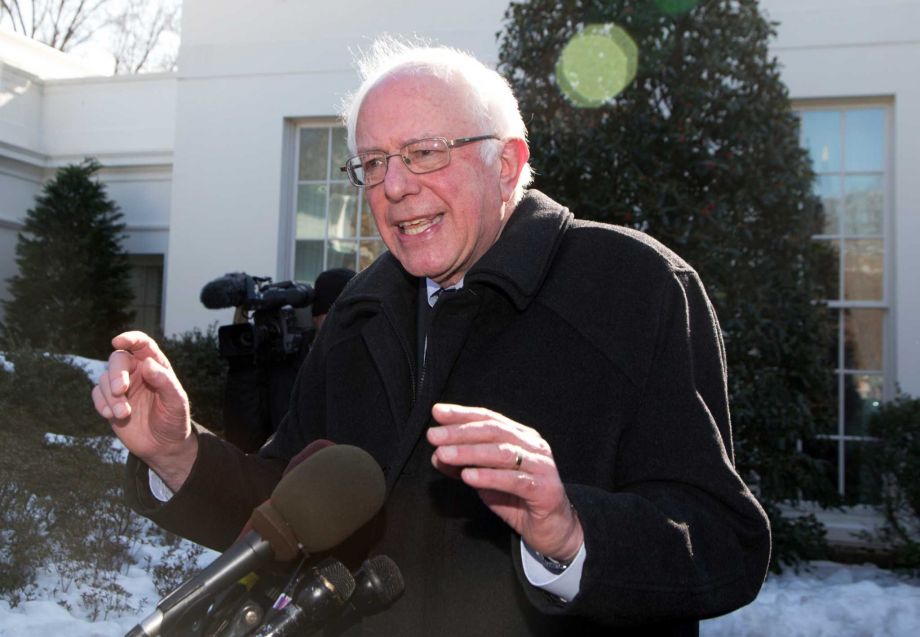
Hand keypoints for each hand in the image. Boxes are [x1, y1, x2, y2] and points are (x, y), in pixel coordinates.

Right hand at [91, 331, 196, 489]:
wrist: (163, 445)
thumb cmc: (174, 420)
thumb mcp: (176, 402)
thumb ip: (165, 382)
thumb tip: (147, 364)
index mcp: (156, 366)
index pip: (142, 344)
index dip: (130, 338)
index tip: (118, 342)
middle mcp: (137, 372)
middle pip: (117, 360)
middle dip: (116, 374)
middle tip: (121, 390)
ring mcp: (122, 387)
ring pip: (104, 379)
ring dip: (111, 396)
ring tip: (124, 414)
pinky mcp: (110, 402)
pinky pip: (97, 395)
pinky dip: (102, 404)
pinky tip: (113, 416)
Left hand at [426, 403, 582, 560]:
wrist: (552, 531)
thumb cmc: (519, 500)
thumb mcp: (486, 481)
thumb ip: (465, 465)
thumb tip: (437, 454)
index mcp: (520, 437)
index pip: (489, 418)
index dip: (462, 414)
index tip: (437, 413)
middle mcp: (533, 446)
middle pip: (493, 431)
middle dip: (460, 432)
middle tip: (435, 435)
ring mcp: (541, 466)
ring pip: (502, 452)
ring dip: (469, 452)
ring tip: (444, 454)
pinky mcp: (545, 490)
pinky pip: (514, 480)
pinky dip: (489, 477)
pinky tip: (468, 476)